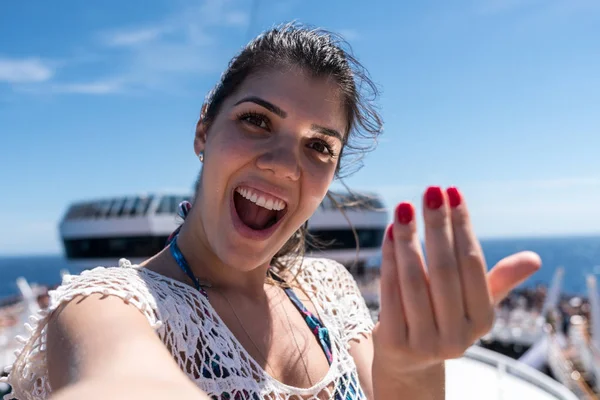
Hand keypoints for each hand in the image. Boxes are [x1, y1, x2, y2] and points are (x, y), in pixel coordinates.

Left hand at [372, 186, 540, 374]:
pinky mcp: (395, 342)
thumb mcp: (474, 304)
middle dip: (437, 226)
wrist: (409, 363)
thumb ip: (499, 281)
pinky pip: (390, 291)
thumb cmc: (444, 319)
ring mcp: (425, 342)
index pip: (472, 264)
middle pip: (444, 270)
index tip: (452, 192)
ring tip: (404, 207)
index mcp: (483, 321)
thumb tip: (534, 260)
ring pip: (414, 280)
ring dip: (408, 239)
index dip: (462, 227)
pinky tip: (389, 233)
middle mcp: (458, 336)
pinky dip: (388, 259)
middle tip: (430, 190)